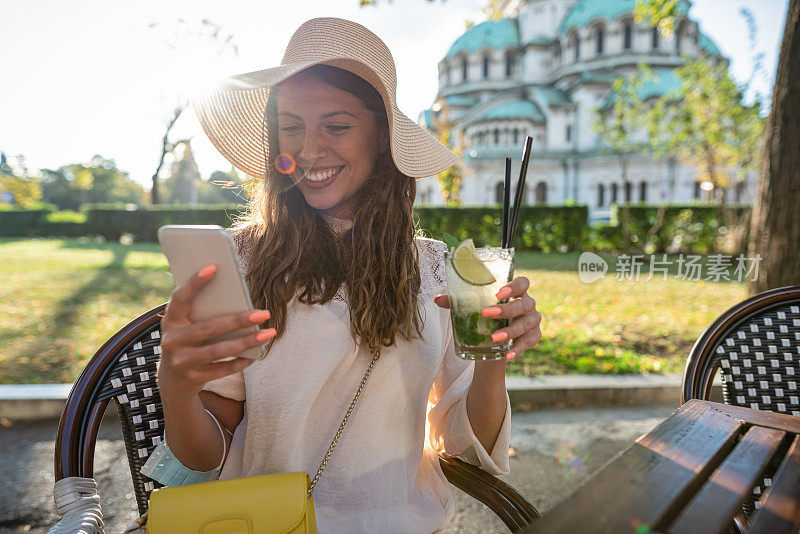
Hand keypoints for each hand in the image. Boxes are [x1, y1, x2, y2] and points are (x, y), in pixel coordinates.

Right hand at [157, 264, 277, 400]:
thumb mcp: (185, 326)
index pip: (180, 298)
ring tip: (268, 333)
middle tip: (264, 312)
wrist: (172, 380)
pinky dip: (240, 362)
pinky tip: (255, 355)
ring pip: (218, 351)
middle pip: (208, 328)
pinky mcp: (193, 378)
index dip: (195, 283)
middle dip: (238, 320)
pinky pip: (222, 370)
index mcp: (170, 321)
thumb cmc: (188, 341)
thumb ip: (201, 311)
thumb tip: (235, 294)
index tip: (214, 267)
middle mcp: (171, 341)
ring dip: (246, 342)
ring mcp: (181, 361)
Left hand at [434, 276, 541, 360]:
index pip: (523, 282)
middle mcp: (528, 304)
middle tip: (486, 314)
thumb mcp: (472, 307)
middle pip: (524, 304)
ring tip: (494, 338)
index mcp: (516, 291)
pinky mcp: (533, 336)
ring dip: (510, 331)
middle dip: (506, 310)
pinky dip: (518, 348)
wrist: (494, 338)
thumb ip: (456, 301)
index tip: (498, 293)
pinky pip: (529, 341)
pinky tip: (507, 354)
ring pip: (527, 324)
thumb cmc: (485, 315)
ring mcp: (532, 320)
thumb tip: (437, 300)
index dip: (514, 286)